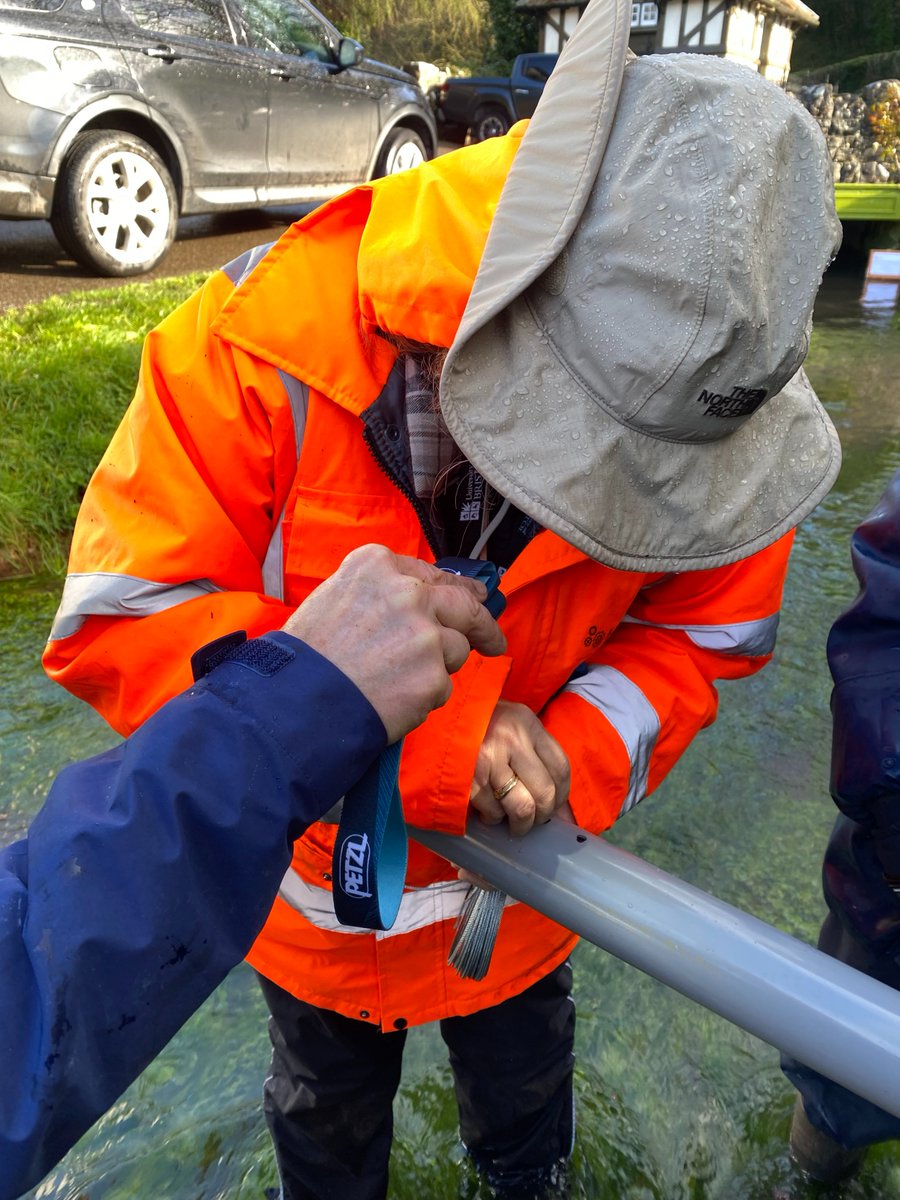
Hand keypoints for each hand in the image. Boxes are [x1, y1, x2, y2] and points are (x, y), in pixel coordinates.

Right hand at [282, 544, 506, 742]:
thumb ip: (379, 592)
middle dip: (483, 622)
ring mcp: (425, 634)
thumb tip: (419, 601)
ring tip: (396, 681)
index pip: (431, 574)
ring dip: (438, 667)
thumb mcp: (333, 598)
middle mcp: (408, 592)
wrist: (294, 701)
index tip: (469, 597)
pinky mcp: (433, 676)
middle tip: (492, 639)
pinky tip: (391, 700)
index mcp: (377, 566)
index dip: (452, 589)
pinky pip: (442, 686)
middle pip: (465, 603)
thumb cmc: (305, 655)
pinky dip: (423, 697)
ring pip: (456, 648)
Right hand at [468, 699, 569, 836]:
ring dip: (521, 824)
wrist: (439, 718)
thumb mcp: (514, 725)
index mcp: (527, 724)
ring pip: (521, 808)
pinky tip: (489, 810)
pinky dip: (494, 818)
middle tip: (535, 819)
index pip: (561, 768)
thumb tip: (561, 808)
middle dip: (543, 815)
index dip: (562, 795)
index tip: (555, 806)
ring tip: (515, 823)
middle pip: (544, 792)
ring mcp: (489, 760)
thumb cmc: (481, 724)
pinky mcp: (469, 779)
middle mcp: (511, 740)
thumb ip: (538, 755)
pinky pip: (493, 812)